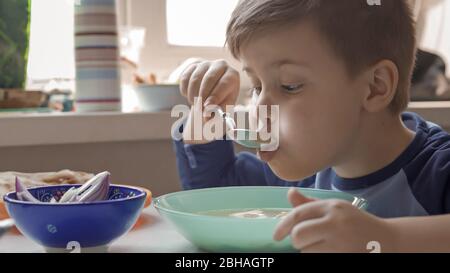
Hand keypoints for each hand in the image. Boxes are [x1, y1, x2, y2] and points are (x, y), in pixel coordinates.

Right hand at [179, 60, 239, 143]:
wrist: (211, 91)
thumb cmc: (221, 101)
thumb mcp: (224, 107)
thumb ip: (218, 112)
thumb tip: (207, 116)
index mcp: (232, 75)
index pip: (223, 84)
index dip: (215, 96)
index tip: (207, 107)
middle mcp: (220, 65)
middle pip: (209, 79)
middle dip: (202, 96)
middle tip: (199, 109)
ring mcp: (205, 63)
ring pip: (195, 79)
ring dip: (193, 95)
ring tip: (196, 105)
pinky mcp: (192, 65)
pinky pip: (185, 78)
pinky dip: (185, 91)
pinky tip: (191, 97)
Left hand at [273, 188, 396, 252]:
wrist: (389, 241)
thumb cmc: (356, 224)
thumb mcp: (335, 209)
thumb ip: (310, 204)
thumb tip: (289, 193)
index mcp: (332, 207)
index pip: (298, 215)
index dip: (282, 226)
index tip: (276, 236)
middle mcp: (336, 223)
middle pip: (299, 235)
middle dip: (297, 241)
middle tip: (306, 242)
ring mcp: (341, 243)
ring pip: (307, 252)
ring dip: (310, 252)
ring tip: (325, 247)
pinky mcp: (345, 256)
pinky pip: (318, 259)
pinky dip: (319, 257)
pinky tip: (330, 253)